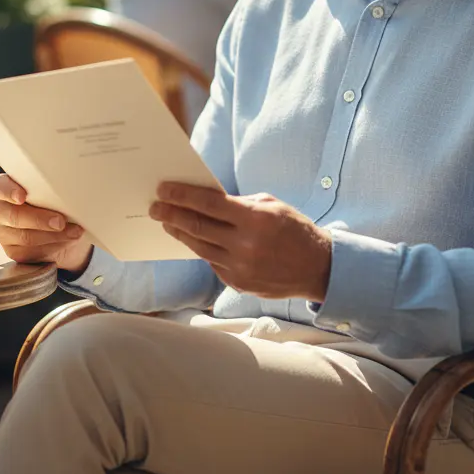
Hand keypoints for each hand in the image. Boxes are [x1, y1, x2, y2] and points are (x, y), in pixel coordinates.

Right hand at [0, 174, 92, 274]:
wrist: (65, 228)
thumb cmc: (57, 202)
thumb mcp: (55, 191)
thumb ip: (51, 189)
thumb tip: (68, 190)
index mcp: (6, 188)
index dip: (9, 191)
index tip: (22, 196)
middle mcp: (0, 210)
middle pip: (13, 215)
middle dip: (39, 219)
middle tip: (60, 222)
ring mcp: (4, 232)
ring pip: (25, 236)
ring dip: (53, 235)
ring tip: (74, 231)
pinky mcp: (13, 251)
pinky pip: (31, 252)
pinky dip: (53, 246)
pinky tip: (66, 241)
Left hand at [150, 183, 332, 300]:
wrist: (318, 268)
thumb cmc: (295, 230)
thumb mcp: (272, 206)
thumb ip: (239, 204)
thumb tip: (206, 201)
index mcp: (255, 219)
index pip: (208, 204)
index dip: (182, 195)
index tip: (163, 189)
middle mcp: (245, 245)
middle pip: (197, 227)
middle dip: (172, 215)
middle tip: (155, 207)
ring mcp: (240, 268)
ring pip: (200, 247)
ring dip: (180, 233)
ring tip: (168, 222)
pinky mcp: (239, 284)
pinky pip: (213, 263)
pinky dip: (202, 249)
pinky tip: (193, 240)